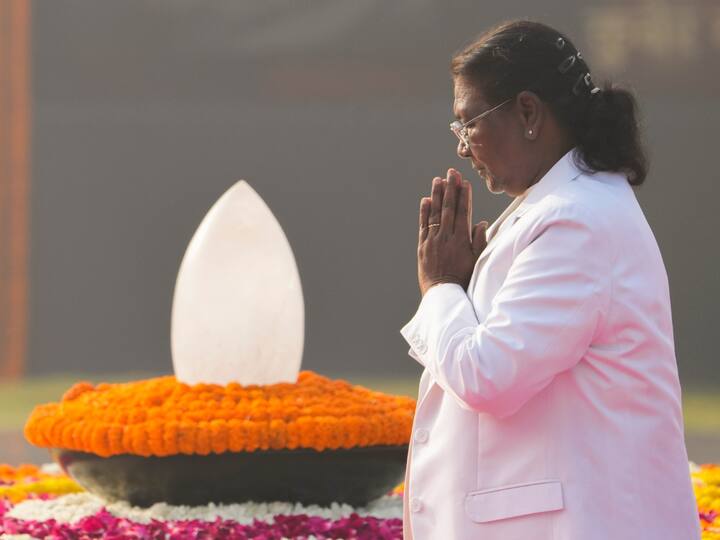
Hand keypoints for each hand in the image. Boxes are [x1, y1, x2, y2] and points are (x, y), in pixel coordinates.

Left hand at [417, 169, 488, 295]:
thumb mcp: (477, 261)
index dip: (463, 196)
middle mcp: (446, 238)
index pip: (463, 212)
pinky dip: (424, 212)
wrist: (442, 294)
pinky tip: (425, 200)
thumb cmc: (463, 279)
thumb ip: (479, 241)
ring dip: (436, 195)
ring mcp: (432, 241)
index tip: (464, 182)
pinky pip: (423, 226)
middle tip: (451, 172)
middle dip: (450, 189)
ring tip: (438, 180)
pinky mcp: (423, 247)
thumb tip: (481, 223)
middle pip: (448, 209)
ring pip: (435, 214)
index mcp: (461, 240)